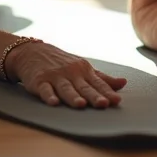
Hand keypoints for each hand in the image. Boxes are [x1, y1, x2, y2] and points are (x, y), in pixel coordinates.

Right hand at [5, 41, 126, 108]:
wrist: (33, 52)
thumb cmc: (63, 62)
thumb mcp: (83, 68)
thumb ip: (102, 78)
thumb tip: (124, 83)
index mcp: (84, 70)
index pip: (98, 83)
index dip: (107, 92)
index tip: (116, 101)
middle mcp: (71, 73)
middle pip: (84, 87)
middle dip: (94, 96)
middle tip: (104, 104)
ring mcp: (55, 76)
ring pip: (66, 88)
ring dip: (73, 96)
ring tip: (81, 105)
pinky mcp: (40, 81)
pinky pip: (45, 89)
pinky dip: (49, 95)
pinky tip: (54, 102)